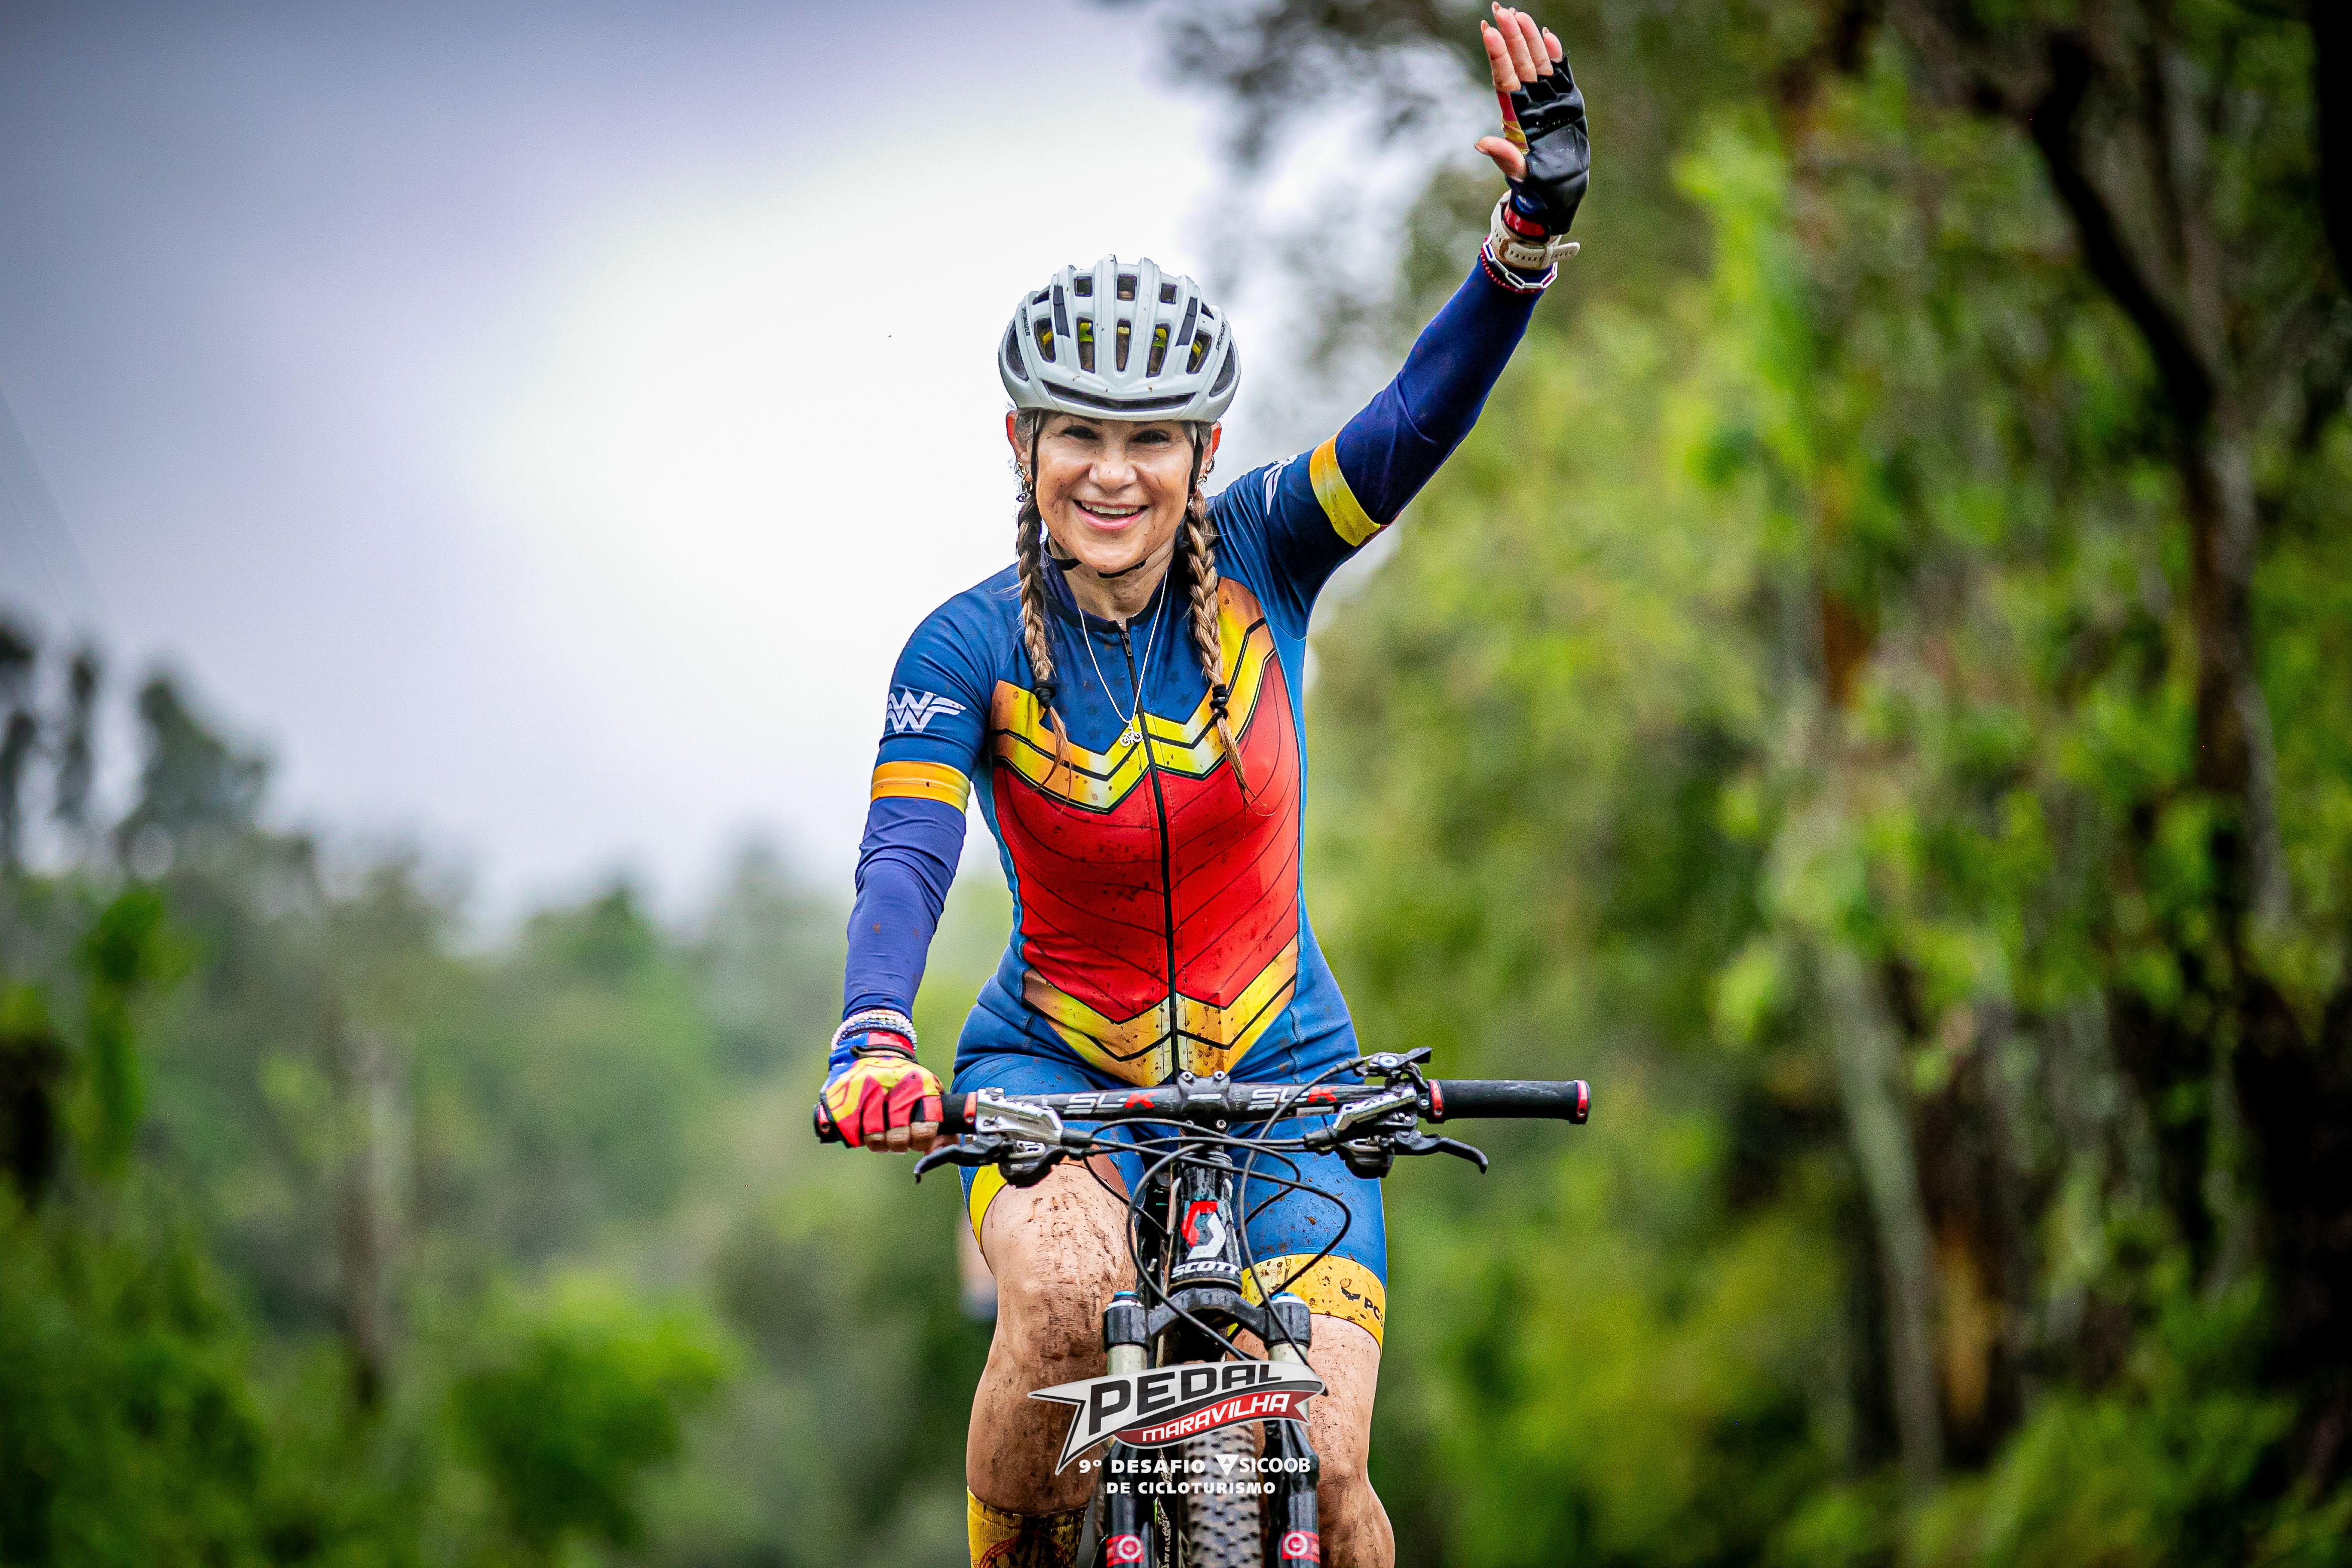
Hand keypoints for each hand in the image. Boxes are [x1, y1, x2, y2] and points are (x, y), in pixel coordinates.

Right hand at [820, 1041, 942, 1152]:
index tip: (916, 1139)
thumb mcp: (928, 1093)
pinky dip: (855, 1136)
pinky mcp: (848, 1090)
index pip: (925, 1128)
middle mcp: (897, 1085)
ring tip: (879, 1135)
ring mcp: (870, 1087)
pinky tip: (861, 1129)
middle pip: (898, 1137)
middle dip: (898, 1144)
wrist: (876, 1048)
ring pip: (874, 1137)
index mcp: (922, 1086)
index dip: (920, 1141)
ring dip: (877, 1142)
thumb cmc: (905, 1080)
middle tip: (895, 1139)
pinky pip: (851, 1130)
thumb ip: (938, 1124)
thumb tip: (939, 1151)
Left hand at [1474, 6, 1588, 233]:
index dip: (1497, 56)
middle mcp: (1530, 104)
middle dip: (1510, 38)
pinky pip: (1562, 74)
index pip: (1504, 80)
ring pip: (1538, 64)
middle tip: (1501, 10)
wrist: (1559, 192)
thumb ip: (1504, 156)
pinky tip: (1548, 36)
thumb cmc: (1535, 186)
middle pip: (1519, 64)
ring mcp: (1549, 101)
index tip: (1488, 31)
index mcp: (1515, 116)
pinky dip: (1556, 55)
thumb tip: (1481, 144)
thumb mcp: (1519, 173)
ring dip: (1529, 40)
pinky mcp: (1568, 102)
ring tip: (1520, 15)